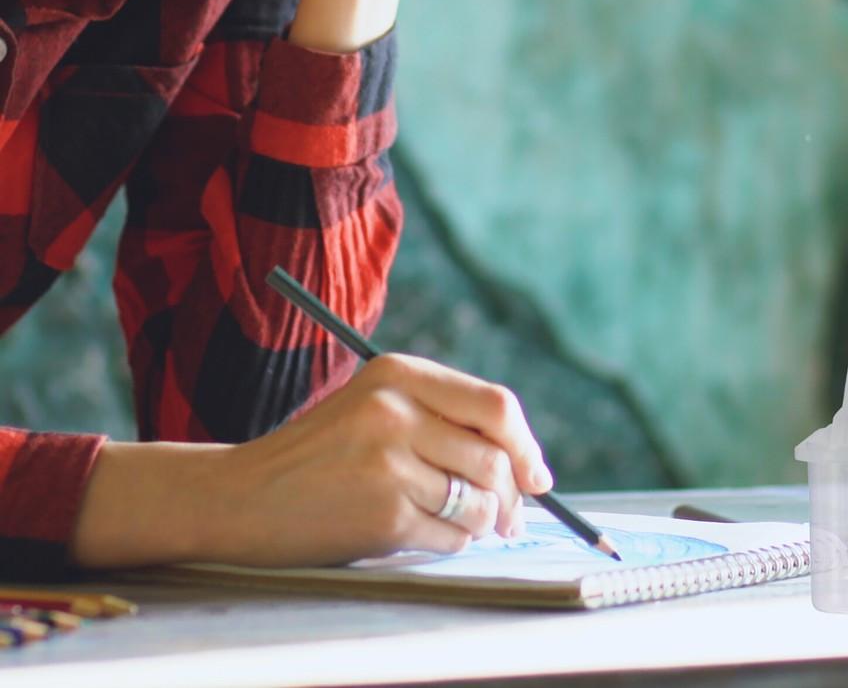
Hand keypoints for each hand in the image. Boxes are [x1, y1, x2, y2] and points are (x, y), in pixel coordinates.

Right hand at [72, 355, 554, 568]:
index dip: (526, 445)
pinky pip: (449, 535)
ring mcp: (389, 463)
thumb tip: (525, 463)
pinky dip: (450, 543)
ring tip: (463, 525)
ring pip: (478, 500)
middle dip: (514, 495)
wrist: (240, 496)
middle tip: (512, 518)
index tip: (537, 475)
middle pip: (494, 456)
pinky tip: (426, 536)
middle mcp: (397, 411)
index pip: (496, 405)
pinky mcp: (382, 513)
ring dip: (482, 523)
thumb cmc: (319, 454)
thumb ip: (442, 418)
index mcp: (399, 373)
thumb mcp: (376, 407)